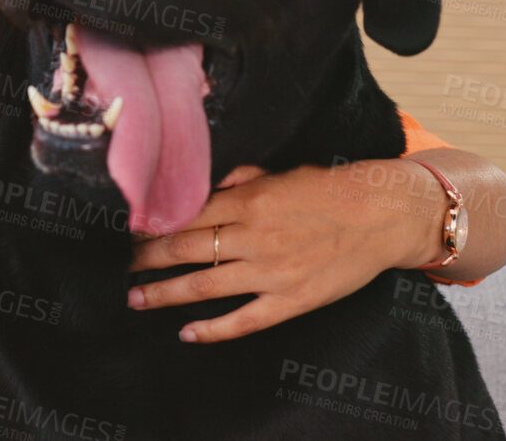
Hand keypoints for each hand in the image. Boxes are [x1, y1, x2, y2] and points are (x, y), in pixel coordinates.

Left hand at [124, 161, 435, 342]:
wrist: (382, 214)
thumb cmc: (329, 190)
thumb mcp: (281, 173)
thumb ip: (241, 178)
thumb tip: (207, 183)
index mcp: (249, 200)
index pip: (185, 215)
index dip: (152, 225)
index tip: (129, 231)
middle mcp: (254, 236)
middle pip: (184, 249)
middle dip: (146, 258)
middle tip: (123, 266)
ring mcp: (273, 271)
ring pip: (204, 286)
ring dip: (163, 293)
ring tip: (136, 298)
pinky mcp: (292, 300)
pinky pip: (244, 320)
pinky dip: (212, 329)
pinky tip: (186, 332)